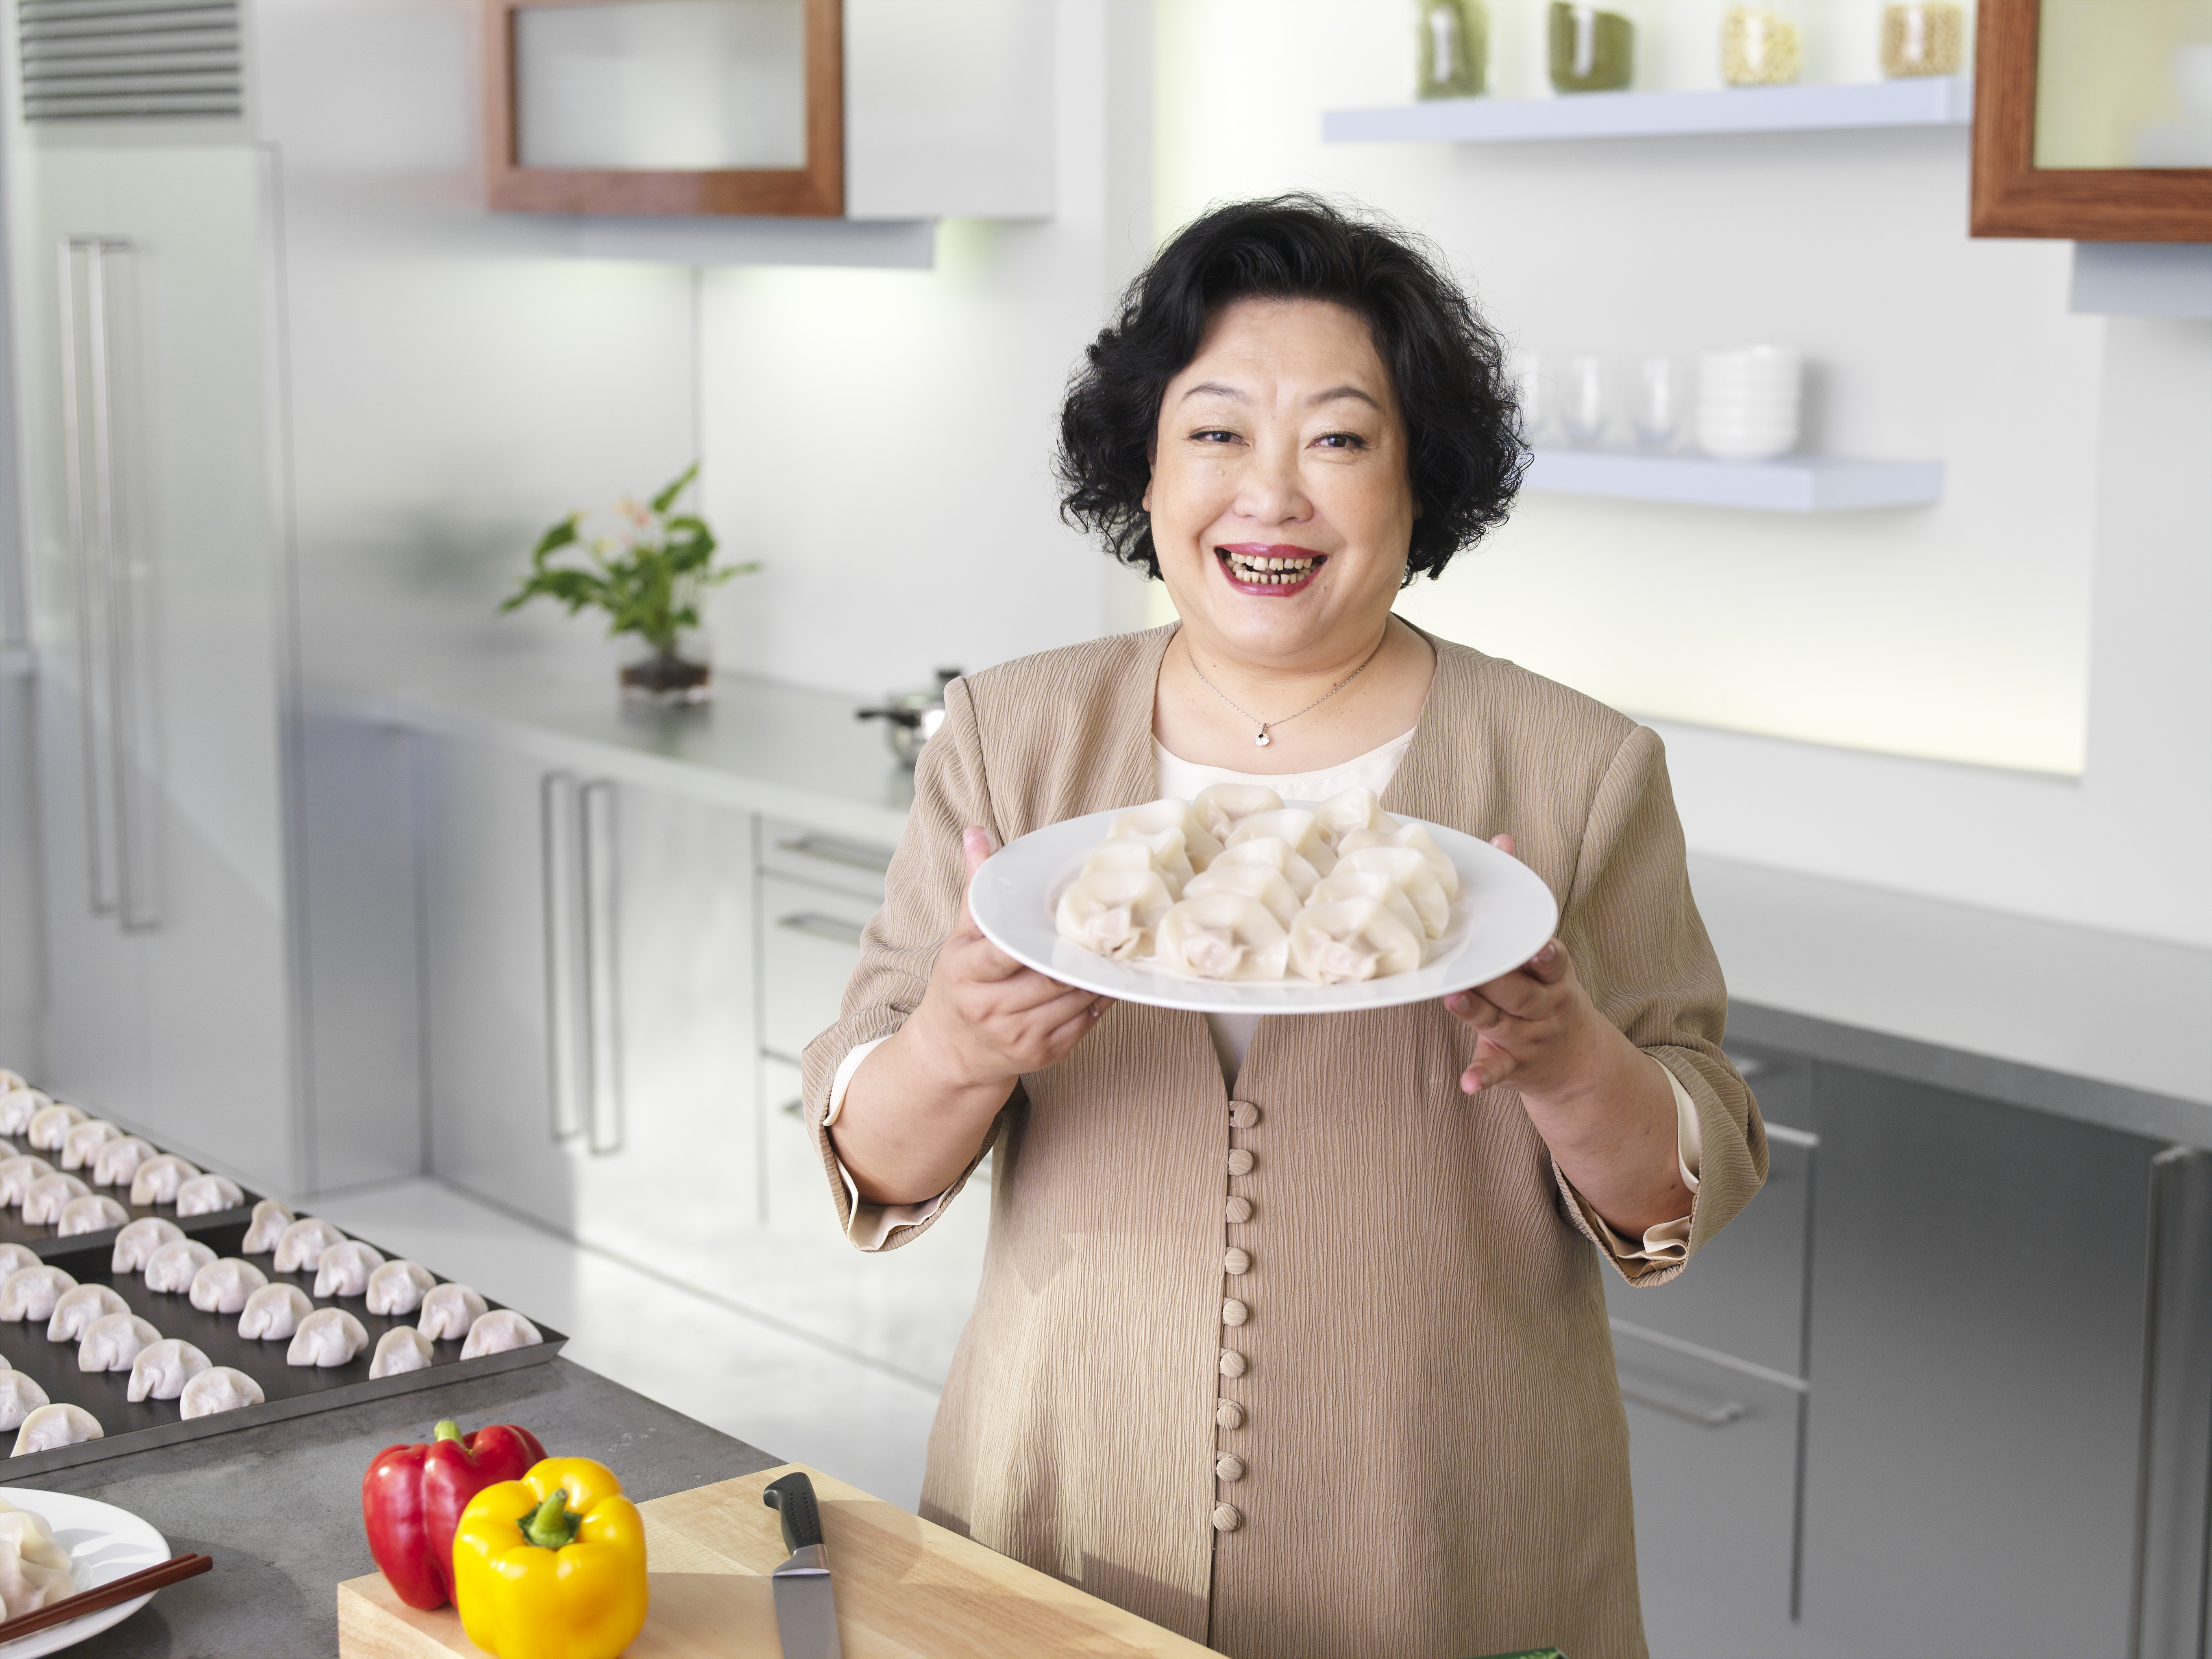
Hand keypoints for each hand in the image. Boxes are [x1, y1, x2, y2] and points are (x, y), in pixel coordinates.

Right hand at [901, 828, 1111, 1096]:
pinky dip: (1100, 1000)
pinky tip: (1110, 980)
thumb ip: (976, 885)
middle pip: (1051, 976)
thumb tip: (977, 832)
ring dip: (1098, 975)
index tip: (1067, 921)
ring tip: (1117, 950)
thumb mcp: (961, 935)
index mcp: (967, 973)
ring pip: (1073, 999)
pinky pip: (1084, 1023)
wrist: (952, 1050)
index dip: (1036, 940)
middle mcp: (990, 1008)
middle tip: (1113, 927)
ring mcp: (1018, 1035)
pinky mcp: (1043, 1054)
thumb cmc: (960, 983)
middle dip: (1081, 954)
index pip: (1005, 953)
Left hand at [1440, 834, 1688, 1237]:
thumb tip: (1502, 838)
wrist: (1576, 1062)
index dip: (1545, 954)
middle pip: (1522, 992)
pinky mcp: (1512, 1063)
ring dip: (1478, 1014)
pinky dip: (1482, 1076)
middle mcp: (1543, 1005)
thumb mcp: (1542, 952)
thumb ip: (1521, 901)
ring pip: (1502, 1024)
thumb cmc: (1545, 990)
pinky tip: (1467, 1084)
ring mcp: (1528, 1036)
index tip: (1539, 946)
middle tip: (1478, 967)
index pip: (1551, 961)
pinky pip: (1496, 1070)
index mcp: (1551, 974)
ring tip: (1454, 999)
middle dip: (1502, 979)